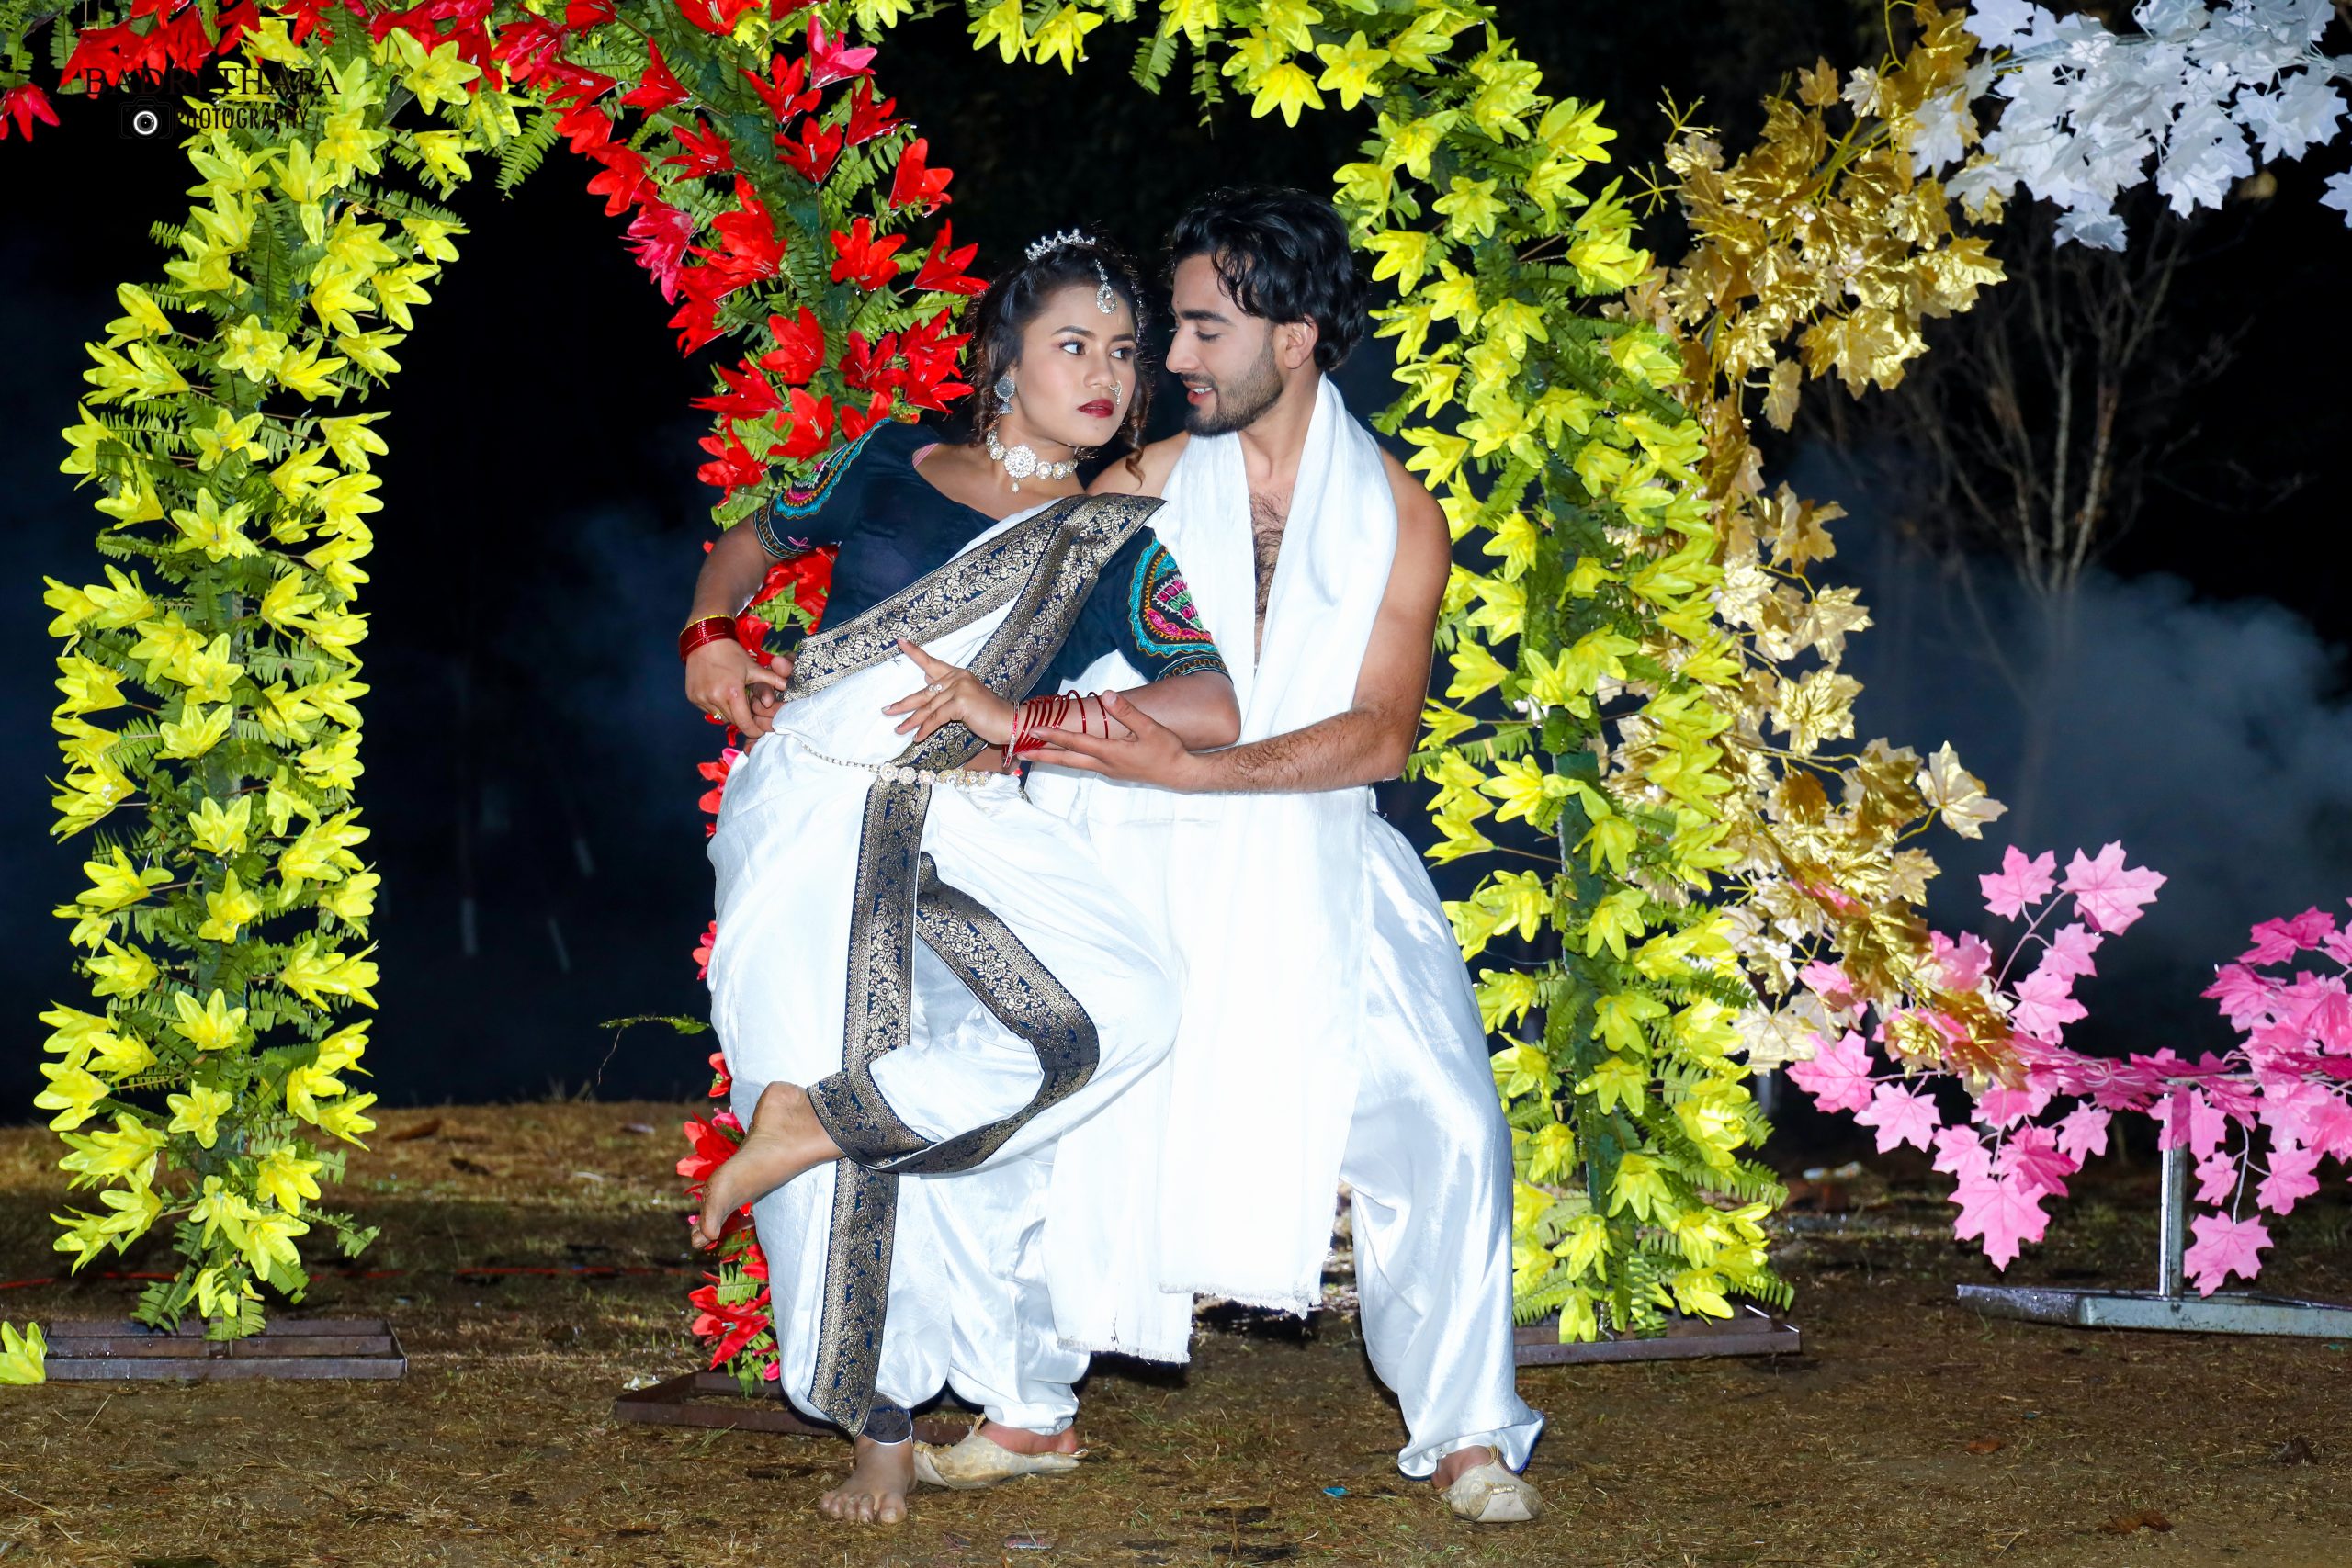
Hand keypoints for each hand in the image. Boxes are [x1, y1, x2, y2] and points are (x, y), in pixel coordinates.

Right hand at [686, 639, 793, 737]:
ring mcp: (702, 699)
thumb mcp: (753, 667)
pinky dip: (716, 706)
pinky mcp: (692, 697)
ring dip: (729, 712)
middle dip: (743, 719)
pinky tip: (719, 692)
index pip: (745, 724)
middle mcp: (715, 699)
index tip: (760, 731)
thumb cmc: (731, 653)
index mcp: (733, 693)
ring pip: (720, 717)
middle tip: (748, 709)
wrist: (704, 640)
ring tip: (732, 697)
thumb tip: (789, 687)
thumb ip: (771, 680)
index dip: (754, 730)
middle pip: (733, 721)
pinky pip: (708, 710)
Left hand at [882, 640, 1015, 745]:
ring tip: (899, 730)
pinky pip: (937, 718)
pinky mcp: (960, 703)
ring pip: (928, 708)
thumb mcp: (964, 700)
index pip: (932, 662)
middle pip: (924, 691)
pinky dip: (926, 729)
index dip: (915, 652)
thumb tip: (925, 685)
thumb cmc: (988, 714)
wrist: (1009, 722)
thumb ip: (946, 692)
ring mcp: (959, 688)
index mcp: (958, 674)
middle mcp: (958, 677)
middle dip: (904, 703)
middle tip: (886, 710)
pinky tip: (917, 737)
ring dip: (912, 721)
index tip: (900, 641)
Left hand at [1026, 691, 1205, 788]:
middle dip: (1042, 755)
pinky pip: (1084, 765)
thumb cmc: (1167, 750)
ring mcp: (1108, 770)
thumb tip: (1107, 695)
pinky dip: (1069, 759)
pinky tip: (1065, 755)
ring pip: (1073, 764)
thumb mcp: (1150, 728)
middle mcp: (1104, 764)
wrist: (1180, 774)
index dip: (1052, 734)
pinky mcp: (1113, 771)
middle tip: (1019, 752)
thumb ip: (1127, 712)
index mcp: (1110, 753)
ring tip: (1034, 755)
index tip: (1032, 730)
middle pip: (1066, 760)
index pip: (1074, 742)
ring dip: (1053, 759)